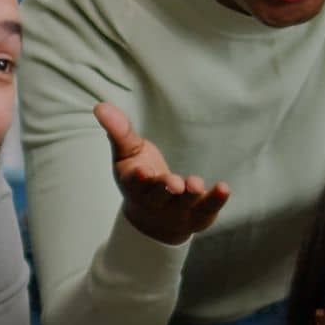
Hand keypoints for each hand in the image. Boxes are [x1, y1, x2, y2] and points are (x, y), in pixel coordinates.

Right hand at [94, 101, 229, 245]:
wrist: (156, 218)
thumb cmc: (141, 178)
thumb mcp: (128, 154)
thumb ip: (119, 132)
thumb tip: (100, 106)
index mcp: (135, 186)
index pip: (135, 183)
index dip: (139, 178)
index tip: (142, 171)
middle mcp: (156, 201)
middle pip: (159, 196)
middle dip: (165, 188)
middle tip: (173, 183)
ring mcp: (178, 211)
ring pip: (184, 204)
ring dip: (190, 194)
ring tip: (195, 183)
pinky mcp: (198, 215)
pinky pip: (208, 208)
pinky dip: (216, 199)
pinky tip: (224, 188)